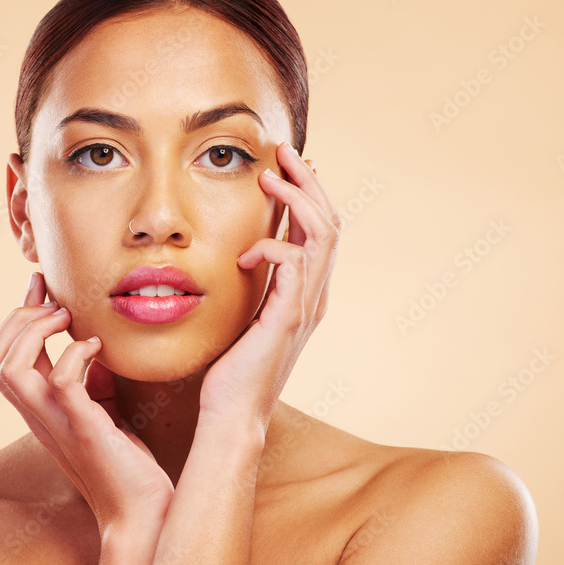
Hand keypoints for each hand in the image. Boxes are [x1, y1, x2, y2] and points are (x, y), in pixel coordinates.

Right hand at [0, 273, 173, 534]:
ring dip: (36, 332)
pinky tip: (99, 348)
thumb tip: (92, 343)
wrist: (140, 511)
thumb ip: (90, 381)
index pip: (1, 357)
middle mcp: (37, 415)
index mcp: (37, 409)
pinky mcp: (83, 428)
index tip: (40, 284)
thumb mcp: (102, 413)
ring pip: (10, 368)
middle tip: (59, 304)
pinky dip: (76, 354)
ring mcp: (55, 422)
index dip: (16, 315)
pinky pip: (61, 381)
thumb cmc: (124, 465)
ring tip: (69, 319)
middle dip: (20, 317)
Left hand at [199, 141, 341, 427]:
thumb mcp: (248, 313)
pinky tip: (244, 254)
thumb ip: (257, 283)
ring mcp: (305, 306)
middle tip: (285, 150)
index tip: (288, 164)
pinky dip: (270, 246)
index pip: (322, 229)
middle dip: (309, 181)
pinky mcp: (288, 317)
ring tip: (270, 175)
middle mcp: (315, 296)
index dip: (311, 192)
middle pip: (331, 222)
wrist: (232, 414)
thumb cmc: (233, 368)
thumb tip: (246, 250)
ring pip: (322, 235)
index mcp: (307, 292)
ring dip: (297, 198)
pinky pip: (294, 263)